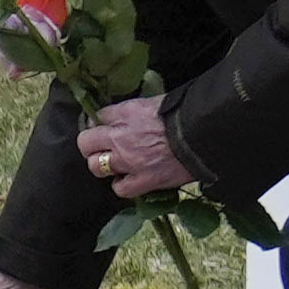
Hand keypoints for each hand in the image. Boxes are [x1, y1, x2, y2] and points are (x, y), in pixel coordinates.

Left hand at [76, 89, 190, 196]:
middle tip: (101, 146)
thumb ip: (138, 109)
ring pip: (96, 166)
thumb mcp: (157, 100)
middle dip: (91, 144)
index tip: (105, 125)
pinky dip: (121, 185)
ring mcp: (128, 161)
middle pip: (85, 142)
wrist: (203, 133)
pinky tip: (128, 179)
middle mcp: (120, 137)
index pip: (98, 116)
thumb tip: (131, 114)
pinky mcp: (142, 180)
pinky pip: (120, 188)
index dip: (100, 122)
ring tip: (114, 164)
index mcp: (126, 112)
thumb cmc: (185, 113)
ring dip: (102, 165)